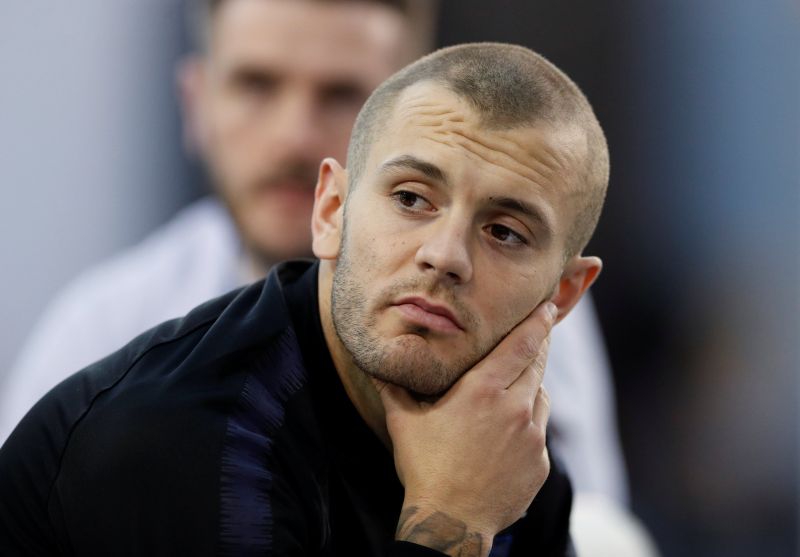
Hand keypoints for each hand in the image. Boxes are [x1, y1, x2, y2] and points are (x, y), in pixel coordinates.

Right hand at [378, 301, 556, 556]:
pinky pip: (539, 431)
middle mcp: (515, 408)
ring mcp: (532, 437)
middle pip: (536, 365)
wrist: (451, 521)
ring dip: (529, 389)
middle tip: (533, 337)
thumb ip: (393, 387)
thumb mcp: (404, 421)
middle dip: (535, 349)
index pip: (522, 344)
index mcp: (484, 390)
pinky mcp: (541, 463)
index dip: (537, 322)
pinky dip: (528, 424)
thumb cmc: (425, 467)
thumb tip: (375, 364)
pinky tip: (506, 436)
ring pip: (540, 397)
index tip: (547, 307)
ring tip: (507, 395)